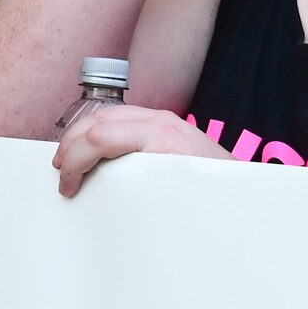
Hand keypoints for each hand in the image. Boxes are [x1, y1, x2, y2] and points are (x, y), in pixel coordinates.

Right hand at [52, 105, 234, 197]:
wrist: (246, 186)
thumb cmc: (213, 193)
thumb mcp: (171, 194)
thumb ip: (135, 189)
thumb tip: (98, 194)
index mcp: (161, 136)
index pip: (101, 136)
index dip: (75, 160)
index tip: (68, 184)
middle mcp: (161, 121)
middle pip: (99, 120)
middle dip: (71, 145)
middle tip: (61, 172)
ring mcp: (163, 119)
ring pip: (109, 114)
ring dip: (81, 134)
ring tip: (68, 158)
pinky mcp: (165, 123)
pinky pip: (124, 118)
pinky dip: (99, 129)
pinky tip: (91, 147)